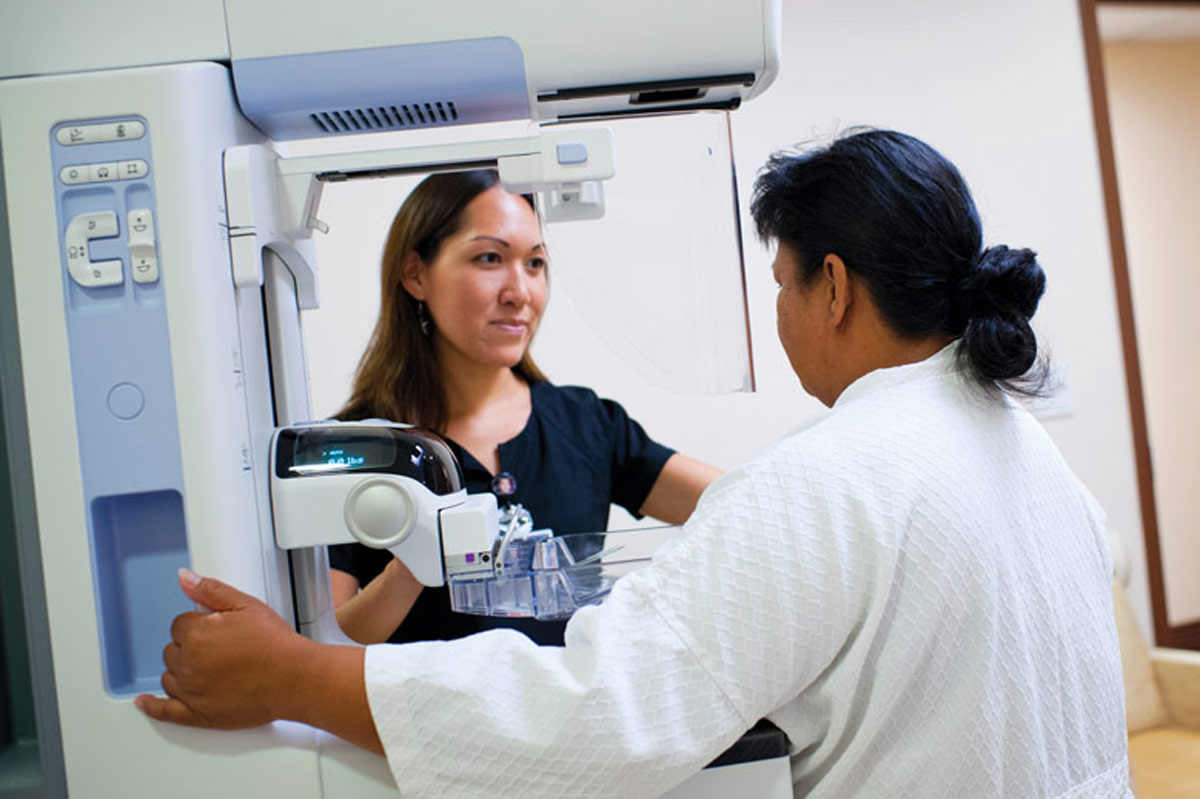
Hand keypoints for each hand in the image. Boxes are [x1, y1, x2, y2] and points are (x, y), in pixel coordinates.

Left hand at [135, 568, 310, 728]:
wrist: (294, 678)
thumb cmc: (275, 644)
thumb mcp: (246, 605)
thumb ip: (211, 590)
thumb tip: (184, 578)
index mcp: (195, 635)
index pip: (180, 624)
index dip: (199, 625)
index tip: (217, 629)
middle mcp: (188, 664)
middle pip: (173, 650)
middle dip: (191, 646)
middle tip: (220, 647)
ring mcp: (191, 692)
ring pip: (170, 676)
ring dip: (182, 670)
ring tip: (210, 667)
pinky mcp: (197, 715)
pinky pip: (164, 711)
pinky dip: (151, 707)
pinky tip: (144, 703)